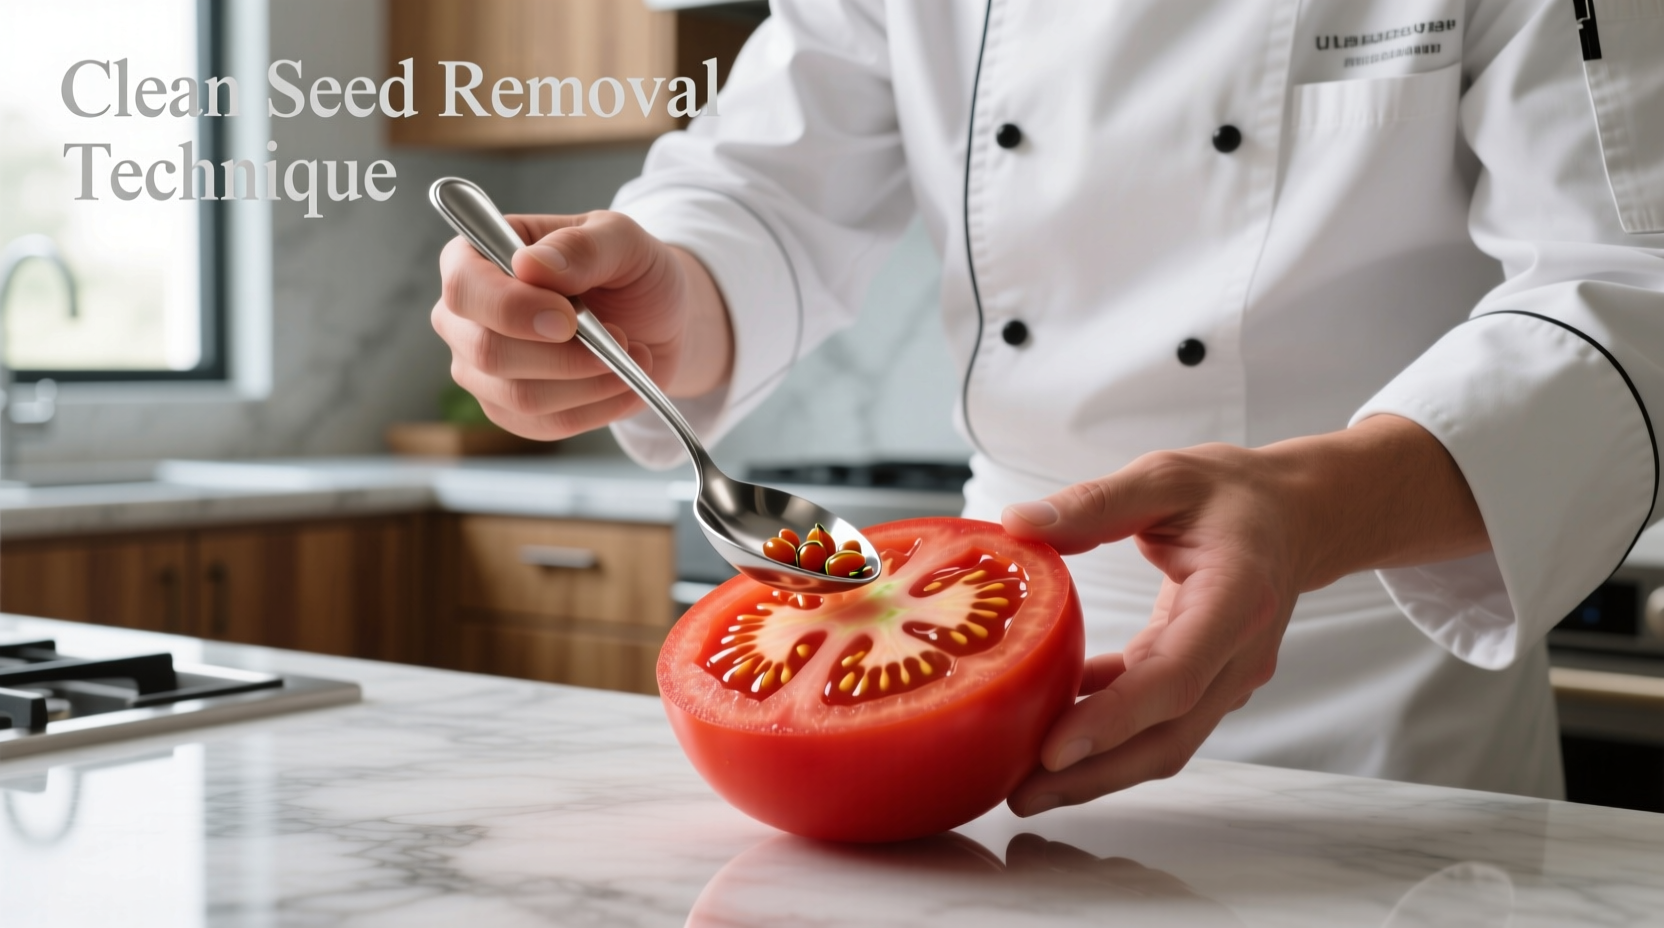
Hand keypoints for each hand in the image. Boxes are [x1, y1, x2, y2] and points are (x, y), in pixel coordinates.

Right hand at [431, 210, 731, 439]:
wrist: (657, 318)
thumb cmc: (629, 269)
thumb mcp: (621, 240)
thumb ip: (581, 246)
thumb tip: (530, 265)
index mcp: (476, 257)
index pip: (464, 287)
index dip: (511, 309)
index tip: (568, 318)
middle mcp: (465, 316)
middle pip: (487, 351)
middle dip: (564, 355)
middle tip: (619, 338)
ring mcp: (481, 368)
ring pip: (520, 396)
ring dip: (589, 383)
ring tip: (632, 356)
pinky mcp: (509, 409)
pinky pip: (546, 425)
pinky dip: (598, 408)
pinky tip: (626, 384)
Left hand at [1000, 414, 1489, 814]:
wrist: (1299, 515)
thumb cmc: (1234, 493)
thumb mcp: (1165, 476)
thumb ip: (1095, 503)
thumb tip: (1019, 523)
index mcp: (1236, 598)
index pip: (1175, 676)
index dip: (1115, 719)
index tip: (1053, 750)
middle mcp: (1239, 652)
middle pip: (1169, 736)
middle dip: (1094, 773)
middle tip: (1020, 795)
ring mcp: (1229, 676)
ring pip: (1164, 743)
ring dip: (1096, 769)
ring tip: (1025, 784)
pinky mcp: (1208, 683)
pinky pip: (1157, 721)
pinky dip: (1107, 732)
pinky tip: (1051, 724)